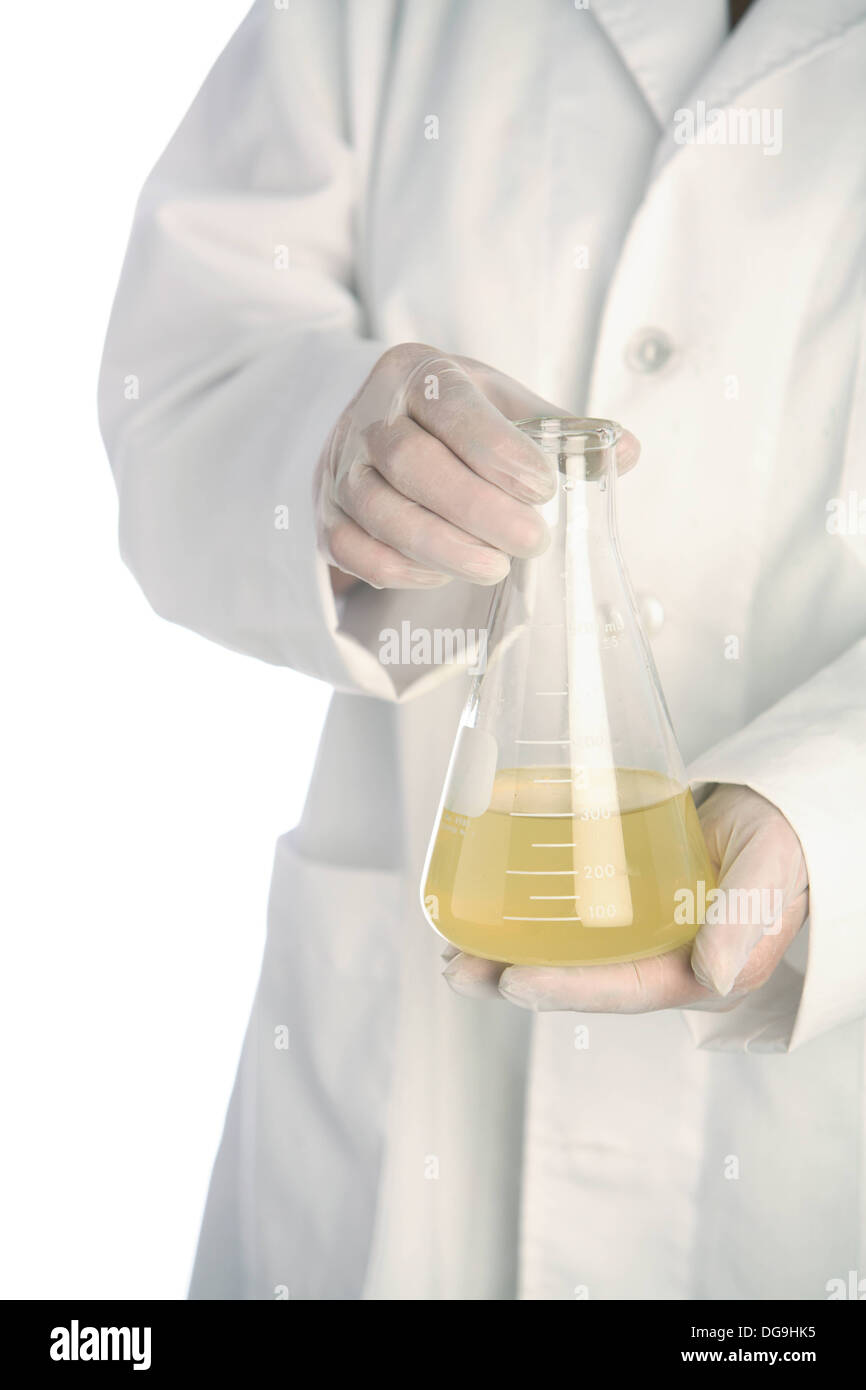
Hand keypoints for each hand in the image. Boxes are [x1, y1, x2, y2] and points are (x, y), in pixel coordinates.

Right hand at [316, 342, 639, 589]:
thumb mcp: (507, 404)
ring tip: (497, 567)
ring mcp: (341, 469)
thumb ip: (563, 430)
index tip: (544, 487)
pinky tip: (444, 575)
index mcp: (418, 373)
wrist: (381, 425)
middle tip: (534, 542)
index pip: (453, 408)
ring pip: (380, 512)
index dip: (498, 451)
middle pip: (412, 465)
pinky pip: (355, 551)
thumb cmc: (457, 417)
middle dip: (477, 510)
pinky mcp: (329, 516)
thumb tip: (626, 451)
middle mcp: (369, 416)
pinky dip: (401, 570)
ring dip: (443, 548)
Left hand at [443, 783, 808, 1012]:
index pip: (623, 988)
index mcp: (700, 968)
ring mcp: (639, 931)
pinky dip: (526, 908)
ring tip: (452, 942)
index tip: (511, 982)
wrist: (779, 809)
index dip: (565, 989)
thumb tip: (714, 976)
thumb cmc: (782, 841)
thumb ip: (744, 917)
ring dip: (508, 946)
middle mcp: (662, 957)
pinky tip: (484, 900)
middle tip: (456, 966)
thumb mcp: (769, 871)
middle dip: (514, 975)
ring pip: (565, 946)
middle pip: (579, 975)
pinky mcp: (623, 900)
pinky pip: (569, 912)